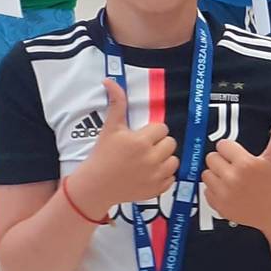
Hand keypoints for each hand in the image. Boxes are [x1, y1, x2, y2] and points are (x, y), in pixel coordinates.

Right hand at [69, 80, 178, 214]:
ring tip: (148, 160)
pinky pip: (172, 177)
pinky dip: (163, 176)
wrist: (96, 185)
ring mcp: (156, 176)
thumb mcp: (110, 128)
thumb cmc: (102, 155)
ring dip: (164, 159)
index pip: (162, 128)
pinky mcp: (157, 189)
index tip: (141, 136)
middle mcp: (151, 158)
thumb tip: (110, 81)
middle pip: (170, 143)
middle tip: (144, 148)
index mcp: (140, 142)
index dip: (152, 131)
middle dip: (159, 144)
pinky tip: (149, 173)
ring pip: (174, 160)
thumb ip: (116, 104)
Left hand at [201, 122, 270, 229]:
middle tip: (234, 167)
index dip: (230, 149)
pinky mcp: (219, 205)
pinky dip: (214, 191)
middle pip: (211, 158)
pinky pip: (206, 191)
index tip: (237, 155)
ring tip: (230, 179)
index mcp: (245, 164)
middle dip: (221, 161)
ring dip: (216, 175)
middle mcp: (233, 178)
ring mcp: (224, 193)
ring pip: (206, 174)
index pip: (222, 145)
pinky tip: (228, 191)